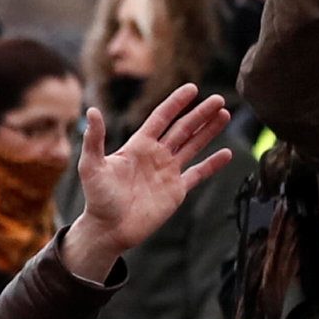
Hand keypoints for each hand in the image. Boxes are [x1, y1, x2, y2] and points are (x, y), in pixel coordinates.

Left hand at [62, 85, 235, 278]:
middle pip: (183, 129)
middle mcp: (156, 155)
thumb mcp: (92, 165)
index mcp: (138, 146)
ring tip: (224, 114)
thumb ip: (94, 139)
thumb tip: (92, 111)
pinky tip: (227, 154)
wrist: (109, 229)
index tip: (192, 89)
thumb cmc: (97, 197)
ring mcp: (168, 172)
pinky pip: (198, 174)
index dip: (176, 103)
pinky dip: (212, 164)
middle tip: (219, 99)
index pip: (161, 118)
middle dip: (200, 114)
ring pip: (193, 146)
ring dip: (209, 131)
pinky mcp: (176, 191)